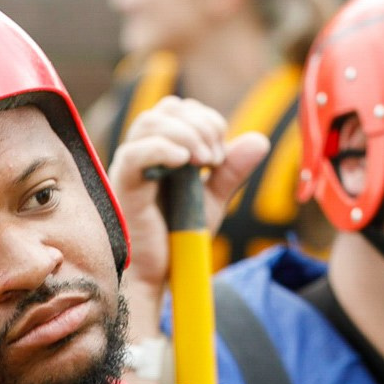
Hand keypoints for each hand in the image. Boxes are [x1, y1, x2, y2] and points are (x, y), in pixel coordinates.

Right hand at [107, 96, 269, 307]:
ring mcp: (131, 167)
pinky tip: (185, 163)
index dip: (208, 121)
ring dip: (186, 135)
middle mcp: (143, 152)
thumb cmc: (175, 240)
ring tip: (204, 164)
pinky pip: (135, 154)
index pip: (182, 109)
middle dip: (201, 125)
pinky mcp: (123, 186)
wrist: (155, 276)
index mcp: (161, 150)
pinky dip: (163, 149)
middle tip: (215, 160)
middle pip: (168, 108)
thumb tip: (260, 139)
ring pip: (150, 122)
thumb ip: (231, 172)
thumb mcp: (210, 202)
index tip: (221, 157)